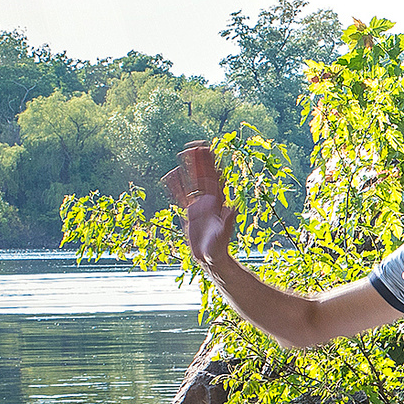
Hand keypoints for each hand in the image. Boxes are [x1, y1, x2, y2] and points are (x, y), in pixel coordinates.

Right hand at [162, 141, 233, 268]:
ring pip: (192, 182)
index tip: (207, 150)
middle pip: (203, 176)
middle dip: (199, 161)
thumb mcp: (223, 236)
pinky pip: (180, 196)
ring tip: (183, 152)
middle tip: (194, 144)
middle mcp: (208, 201)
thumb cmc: (218, 249)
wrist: (210, 259)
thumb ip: (227, 223)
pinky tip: (170, 174)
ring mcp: (198, 206)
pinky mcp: (189, 213)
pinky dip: (175, 185)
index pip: (213, 178)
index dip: (210, 164)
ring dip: (188, 168)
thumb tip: (233, 210)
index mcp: (217, 202)